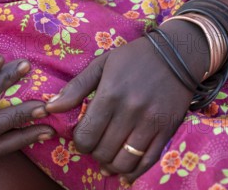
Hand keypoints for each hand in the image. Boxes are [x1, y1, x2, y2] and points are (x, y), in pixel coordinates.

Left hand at [46, 23, 205, 183]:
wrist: (177, 53)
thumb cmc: (134, 57)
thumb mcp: (101, 64)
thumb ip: (76, 87)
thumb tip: (50, 107)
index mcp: (110, 95)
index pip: (86, 136)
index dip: (79, 142)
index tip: (83, 135)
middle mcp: (130, 112)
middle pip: (103, 152)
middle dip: (94, 152)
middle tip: (96, 144)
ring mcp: (150, 123)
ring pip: (124, 161)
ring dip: (111, 164)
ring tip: (108, 157)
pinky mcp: (166, 131)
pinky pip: (148, 162)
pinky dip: (133, 173)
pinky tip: (125, 173)